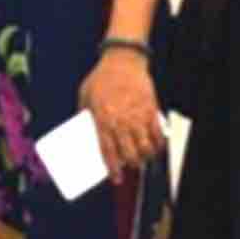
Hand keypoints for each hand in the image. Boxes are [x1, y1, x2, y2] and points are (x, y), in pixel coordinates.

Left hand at [82, 46, 161, 179]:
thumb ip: (83, 113)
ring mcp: (138, 116)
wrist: (123, 60)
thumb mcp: (84, 95)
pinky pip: (157, 133)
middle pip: (129, 153)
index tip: (116, 178)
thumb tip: (81, 129)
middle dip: (131, 165)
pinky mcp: (151, 109)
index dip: (113, 168)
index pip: (108, 151)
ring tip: (142, 159)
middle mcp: (121, 121)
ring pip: (145, 146)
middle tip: (130, 167)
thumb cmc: (102, 76)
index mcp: (103, 119)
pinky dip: (158, 144)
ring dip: (145, 157)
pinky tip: (156, 148)